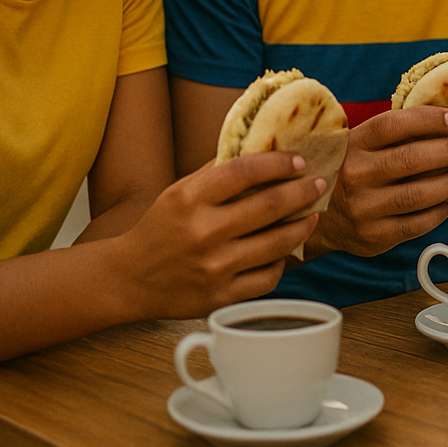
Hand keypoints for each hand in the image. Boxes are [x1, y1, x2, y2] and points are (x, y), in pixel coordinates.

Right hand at [115, 151, 323, 318]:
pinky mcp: (221, 297)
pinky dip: (282, 261)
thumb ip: (218, 172)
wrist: (128, 279)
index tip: (300, 160)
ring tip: (313, 214)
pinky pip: (268, 277)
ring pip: (277, 243)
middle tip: (319, 183)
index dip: (279, 163)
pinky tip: (285, 249)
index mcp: (190, 199)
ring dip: (303, 225)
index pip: (246, 171)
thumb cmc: (161, 228)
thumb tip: (265, 149)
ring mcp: (214, 267)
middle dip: (303, 191)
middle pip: (270, 205)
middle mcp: (203, 232)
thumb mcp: (180, 192)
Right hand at [308, 106, 447, 259]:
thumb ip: (397, 136)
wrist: (321, 219)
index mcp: (353, 145)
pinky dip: (439, 212)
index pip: (392, 125)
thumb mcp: (362, 147)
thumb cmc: (354, 171)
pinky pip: (416, 224)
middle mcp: (355, 175)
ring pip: (416, 194)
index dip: (427, 120)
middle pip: (409, 159)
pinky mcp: (374, 236)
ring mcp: (364, 208)